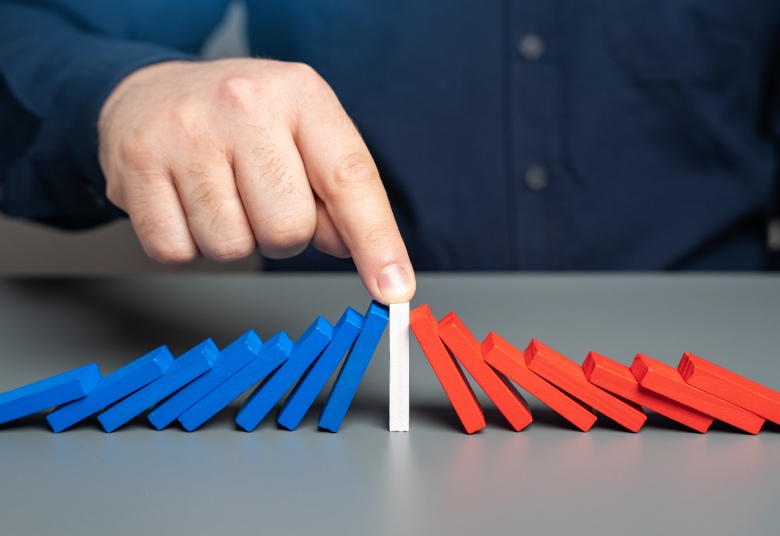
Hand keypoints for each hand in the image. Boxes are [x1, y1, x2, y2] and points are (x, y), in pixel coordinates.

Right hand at [98, 58, 414, 302]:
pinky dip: (188, 243)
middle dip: (283, 235)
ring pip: (232, 247)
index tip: (394, 289)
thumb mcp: (304, 135)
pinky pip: (177, 252)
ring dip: (234, 239)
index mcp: (301, 96)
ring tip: (221, 194)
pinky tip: (186, 202)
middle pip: (288, 230)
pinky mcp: (136, 167)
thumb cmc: (243, 122)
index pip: (348, 179)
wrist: (152, 92)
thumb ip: (337, 194)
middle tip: (262, 199)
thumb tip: (356, 253)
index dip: (377, 242)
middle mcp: (243, 106)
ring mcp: (185, 134)